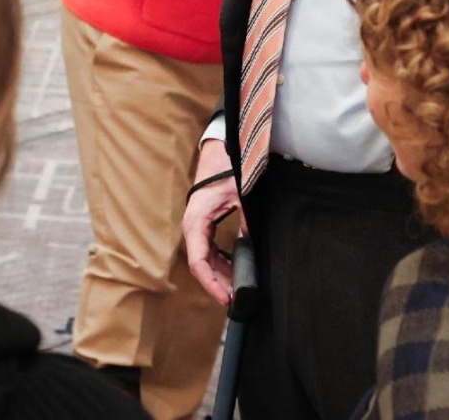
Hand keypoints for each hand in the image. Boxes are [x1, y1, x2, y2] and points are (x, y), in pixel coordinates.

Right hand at [182, 138, 244, 306]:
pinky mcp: (206, 225)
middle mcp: (194, 227)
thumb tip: (255, 246)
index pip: (199, 262)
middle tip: (239, 300)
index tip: (227, 298)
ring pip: (207, 260)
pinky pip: (212, 250)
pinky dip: (223, 263)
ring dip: (221, 275)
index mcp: (196, 221)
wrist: (221, 148)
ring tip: (240, 289)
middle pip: (203, 265)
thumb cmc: (227, 168)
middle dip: (218, 284)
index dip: (211, 284)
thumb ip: (247, 220)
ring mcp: (199, 226)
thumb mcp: (241, 194)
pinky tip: (238, 271)